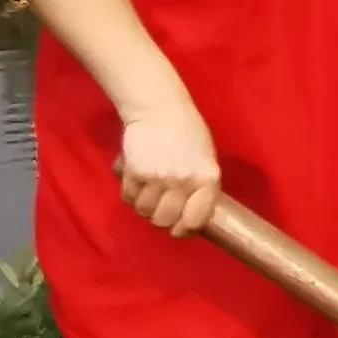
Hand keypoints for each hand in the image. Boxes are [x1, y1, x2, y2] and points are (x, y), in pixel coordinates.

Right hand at [112, 99, 230, 237]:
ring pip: (143, 211)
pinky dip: (129, 192)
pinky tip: (135, 176)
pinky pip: (128, 197)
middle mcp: (185, 181)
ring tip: (147, 186)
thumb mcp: (205, 159)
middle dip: (159, 217)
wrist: (159, 108)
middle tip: (158, 204)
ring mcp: (159, 177)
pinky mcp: (136, 171)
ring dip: (142, 203)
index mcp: (208, 179)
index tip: (178, 227)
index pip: (196, 220)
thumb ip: (200, 187)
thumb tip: (189, 218)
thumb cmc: (187, 133)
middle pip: (164, 221)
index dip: (184, 229)